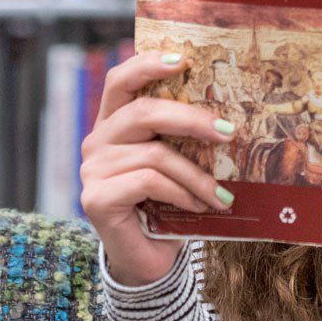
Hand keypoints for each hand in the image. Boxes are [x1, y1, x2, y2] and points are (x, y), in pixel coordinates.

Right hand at [81, 51, 236, 286]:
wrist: (147, 261)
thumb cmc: (166, 207)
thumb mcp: (176, 164)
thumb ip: (182, 138)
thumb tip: (226, 117)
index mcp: (114, 124)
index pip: (121, 80)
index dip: (148, 64)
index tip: (183, 59)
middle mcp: (97, 141)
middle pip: (143, 111)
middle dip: (191, 119)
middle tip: (229, 133)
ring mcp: (92, 170)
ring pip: (154, 153)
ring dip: (196, 175)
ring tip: (220, 195)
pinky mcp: (96, 197)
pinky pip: (149, 181)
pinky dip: (182, 193)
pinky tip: (198, 207)